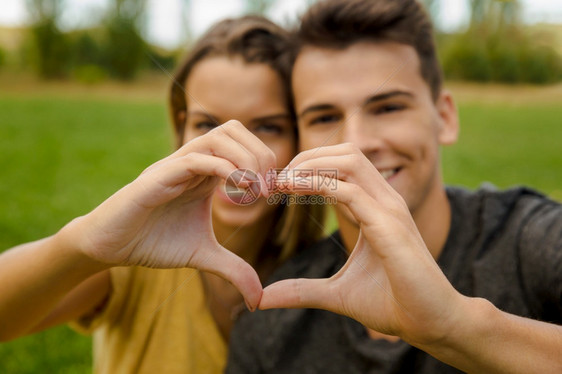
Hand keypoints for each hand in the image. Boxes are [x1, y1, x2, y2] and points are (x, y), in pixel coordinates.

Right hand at [60, 120, 273, 308]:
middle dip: (259, 155)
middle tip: (265, 190)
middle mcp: (192, 162)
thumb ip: (234, 269)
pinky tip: (237, 191)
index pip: (242, 143)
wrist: (112, 247)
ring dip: (244, 159)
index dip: (264, 161)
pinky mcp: (158, 177)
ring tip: (253, 191)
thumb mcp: (203, 255)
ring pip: (217, 136)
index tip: (272, 193)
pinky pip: (195, 159)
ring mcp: (175, 166)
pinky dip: (223, 168)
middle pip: (233, 130)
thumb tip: (259, 298)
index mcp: (205, 172)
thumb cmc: (154, 242)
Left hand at [261, 143, 465, 345]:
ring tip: (282, 182)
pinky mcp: (390, 227)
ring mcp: (390, 210)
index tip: (277, 185)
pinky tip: (293, 191)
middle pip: (345, 153)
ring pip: (350, 161)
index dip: (307, 168)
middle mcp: (385, 201)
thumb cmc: (393, 303)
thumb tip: (264, 299)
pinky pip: (353, 191)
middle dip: (306, 158)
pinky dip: (319, 185)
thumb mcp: (337, 293)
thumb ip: (302, 291)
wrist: (431, 323)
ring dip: (311, 165)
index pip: (342, 166)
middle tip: (276, 181)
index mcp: (376, 207)